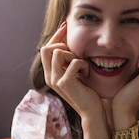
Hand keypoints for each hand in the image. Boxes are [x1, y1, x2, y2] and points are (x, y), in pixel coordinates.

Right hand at [40, 23, 108, 138]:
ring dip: (73, 54)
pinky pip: (73, 61)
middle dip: (61, 42)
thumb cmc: (87, 92)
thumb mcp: (75, 74)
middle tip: (75, 47)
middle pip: (46, 48)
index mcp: (51, 74)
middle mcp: (50, 77)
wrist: (92, 112)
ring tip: (81, 64)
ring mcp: (56, 80)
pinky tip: (87, 73)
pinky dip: (83, 64)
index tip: (65, 26)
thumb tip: (69, 42)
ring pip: (58, 52)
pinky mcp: (65, 83)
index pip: (46, 49)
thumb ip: (69, 62)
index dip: (56, 36)